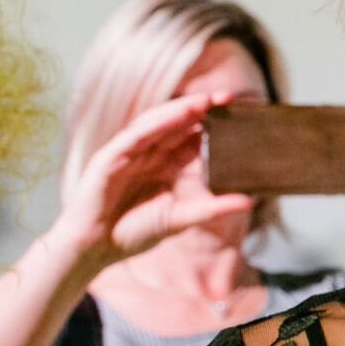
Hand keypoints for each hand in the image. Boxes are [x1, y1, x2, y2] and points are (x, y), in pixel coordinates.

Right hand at [53, 92, 254, 269]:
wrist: (96, 248)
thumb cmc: (134, 233)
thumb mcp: (181, 219)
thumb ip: (212, 208)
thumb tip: (249, 200)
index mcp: (165, 165)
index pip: (191, 138)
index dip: (213, 125)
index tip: (240, 115)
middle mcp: (148, 155)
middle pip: (177, 125)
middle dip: (201, 109)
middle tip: (228, 97)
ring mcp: (128, 153)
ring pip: (156, 124)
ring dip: (179, 109)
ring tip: (205, 100)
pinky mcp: (109, 158)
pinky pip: (134, 135)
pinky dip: (155, 123)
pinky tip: (174, 114)